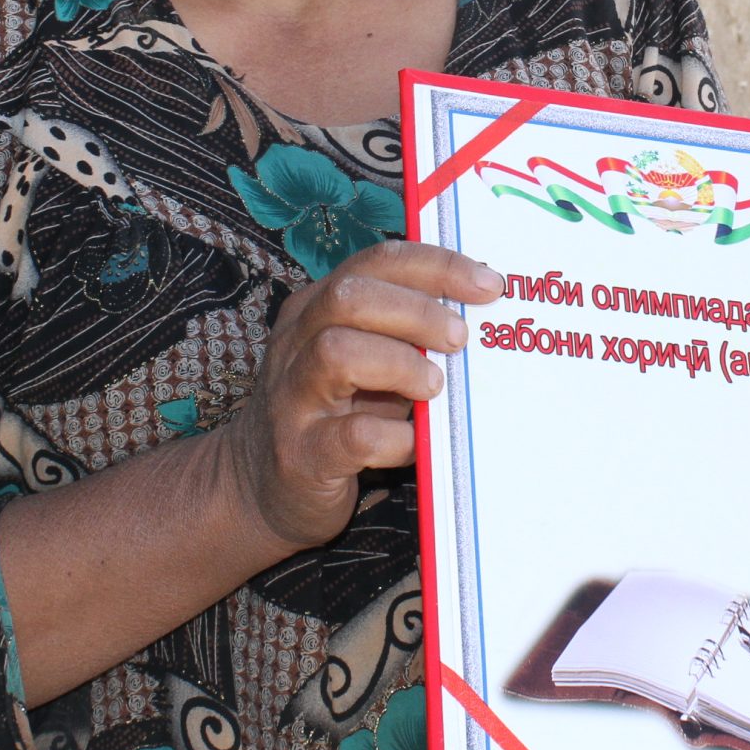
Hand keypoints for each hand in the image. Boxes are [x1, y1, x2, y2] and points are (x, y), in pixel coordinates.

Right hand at [227, 241, 500, 552]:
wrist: (262, 487)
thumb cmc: (334, 416)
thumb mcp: (365, 363)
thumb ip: (405, 336)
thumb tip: (479, 316)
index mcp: (317, 309)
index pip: (376, 262)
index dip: (437, 266)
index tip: (487, 283)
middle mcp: (296, 344)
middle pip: (350, 297)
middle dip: (418, 311)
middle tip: (459, 338)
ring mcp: (292, 399)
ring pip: (336, 353)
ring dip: (400, 365)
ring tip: (434, 387)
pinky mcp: (301, 455)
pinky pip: (351, 436)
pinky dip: (397, 438)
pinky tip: (418, 443)